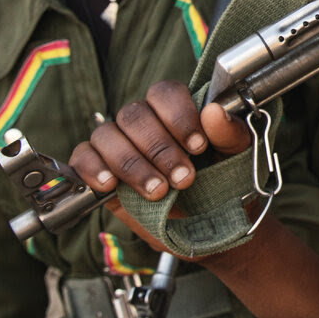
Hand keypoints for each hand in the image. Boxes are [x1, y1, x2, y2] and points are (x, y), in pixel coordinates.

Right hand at [69, 79, 249, 200]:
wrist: (205, 224)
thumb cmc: (221, 181)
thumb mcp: (235, 156)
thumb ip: (229, 133)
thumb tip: (214, 111)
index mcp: (174, 109)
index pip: (165, 93)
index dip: (179, 117)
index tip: (198, 146)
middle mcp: (142, 120)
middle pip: (136, 115)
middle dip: (160, 149)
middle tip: (183, 178)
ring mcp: (116, 142)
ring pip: (108, 135)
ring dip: (133, 164)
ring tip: (157, 191)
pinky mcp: (97, 168)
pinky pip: (83, 156)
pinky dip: (93, 168)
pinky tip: (110, 184)